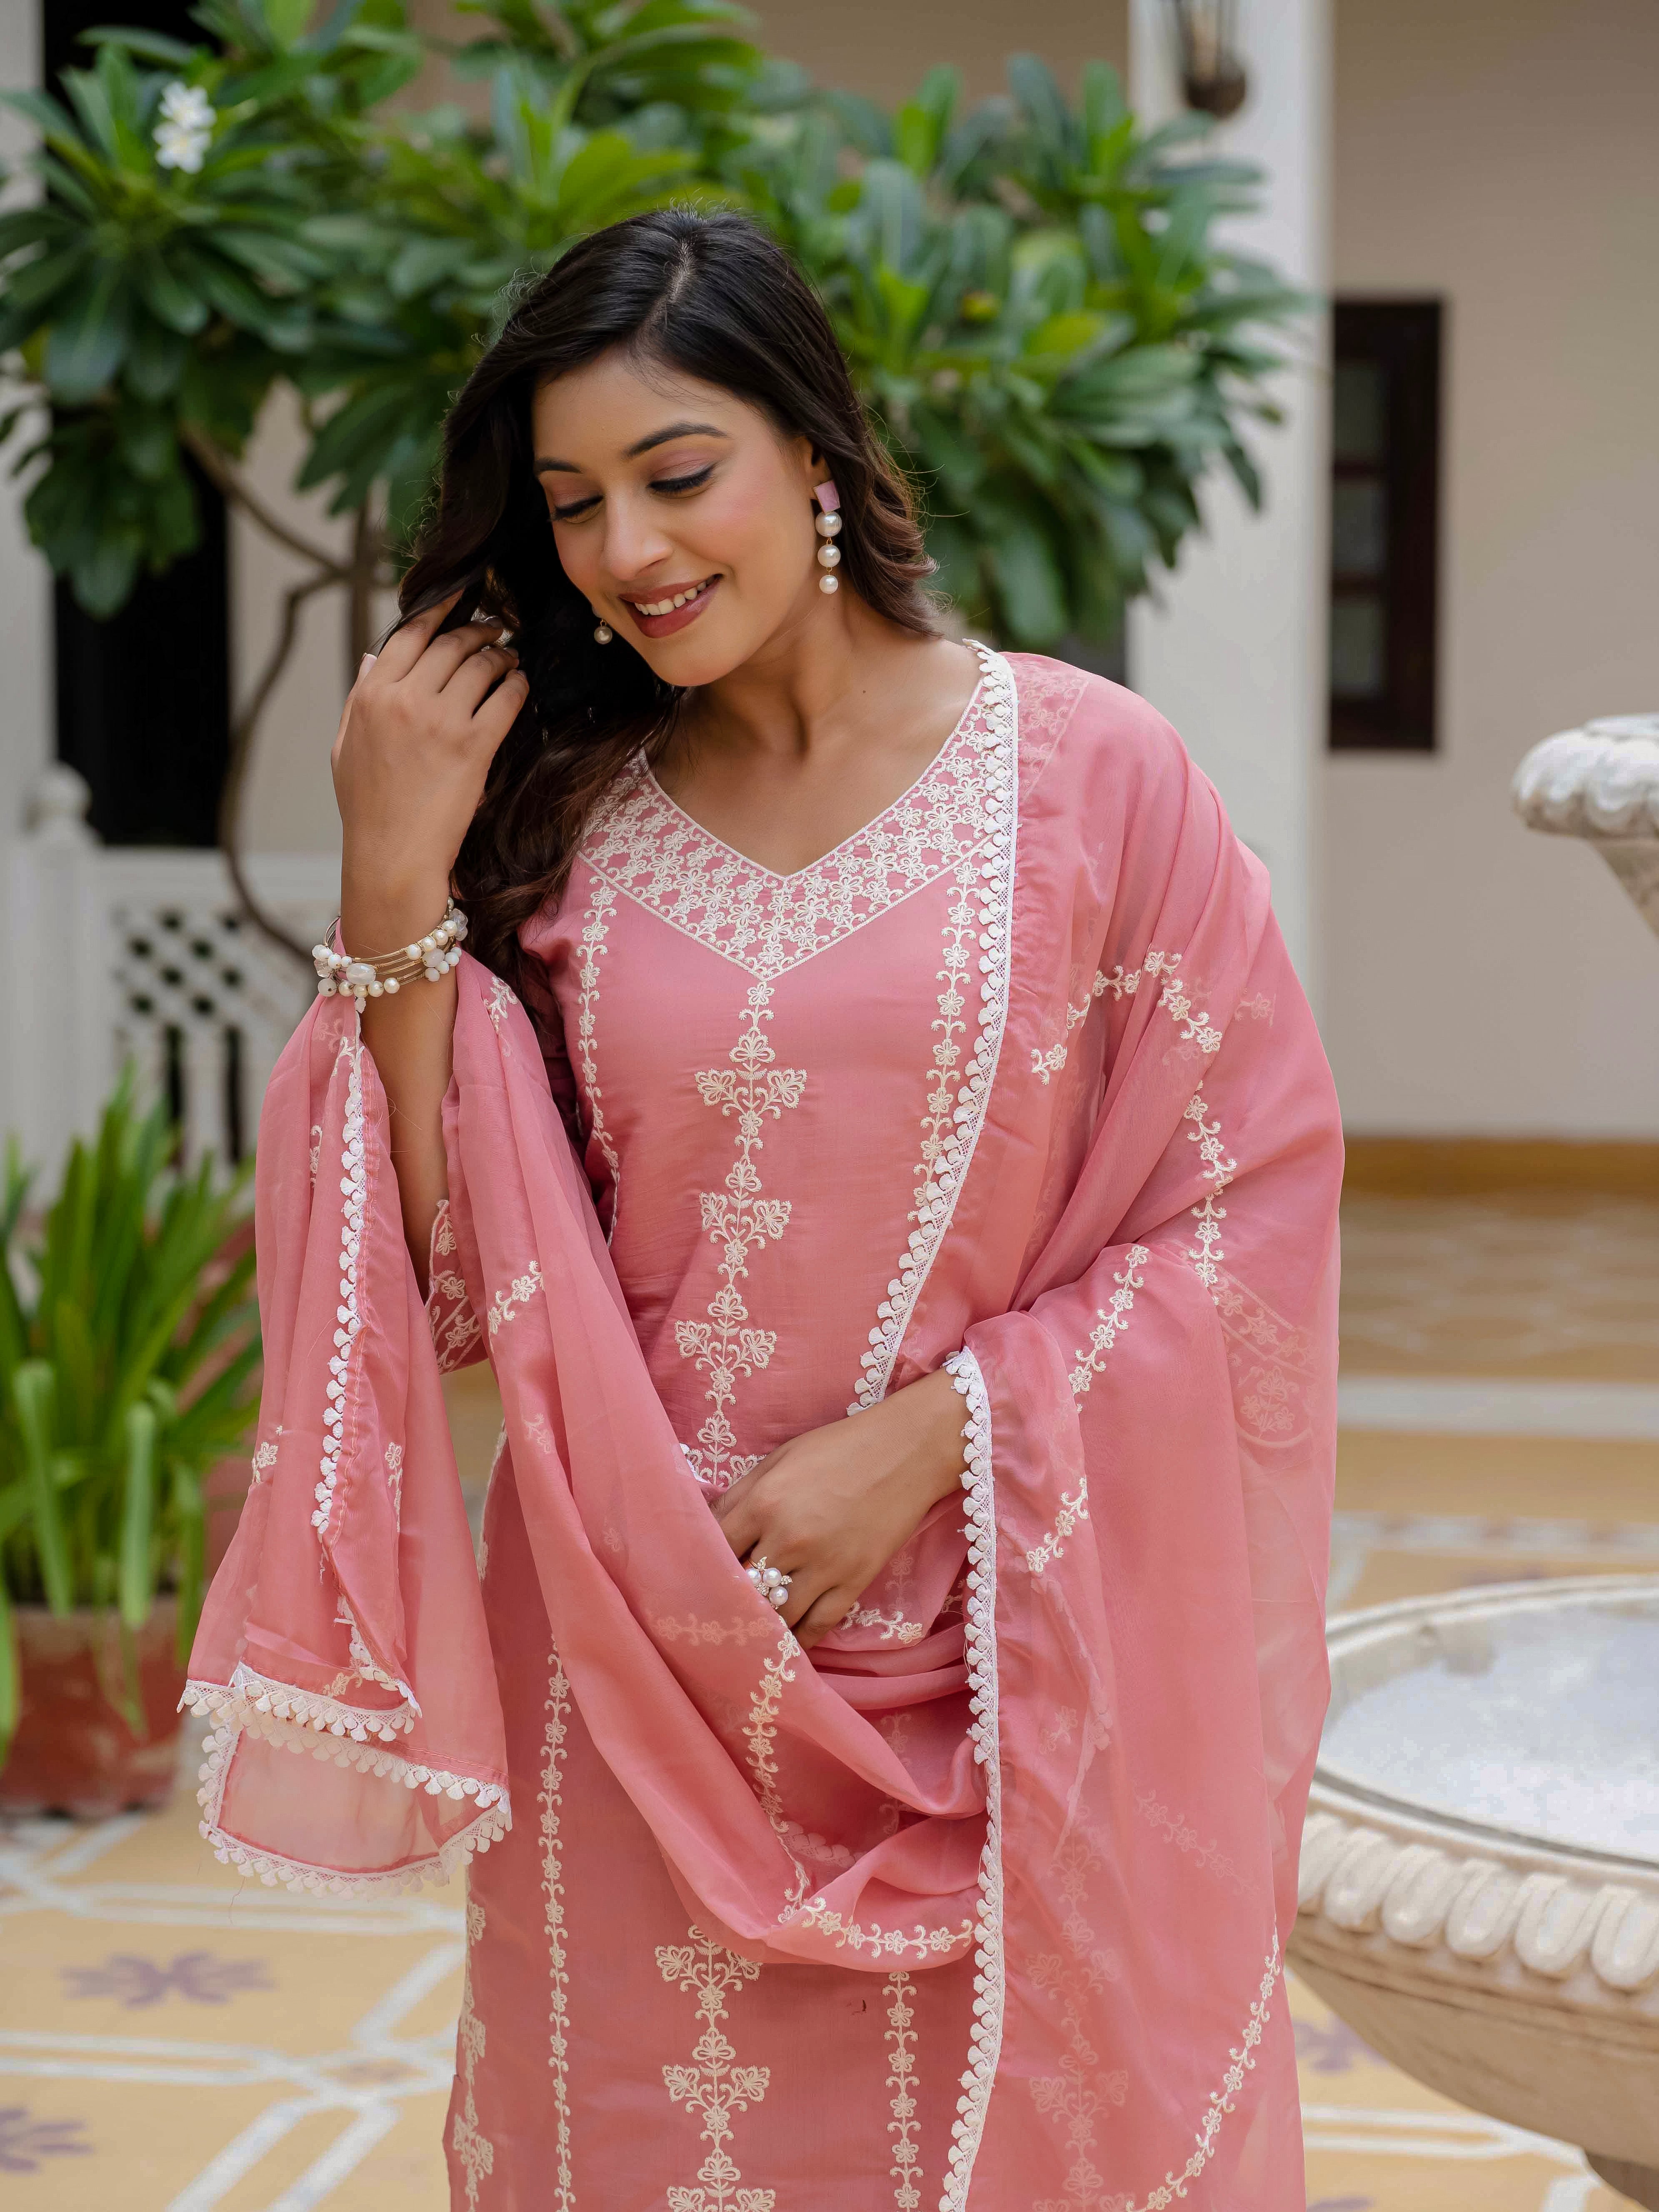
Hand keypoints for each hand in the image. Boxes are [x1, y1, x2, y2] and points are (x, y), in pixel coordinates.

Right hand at [333, 591, 527, 934]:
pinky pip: (505, 699)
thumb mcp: (346, 746)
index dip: (439, 611)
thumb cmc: (368, 806)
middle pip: (451, 643)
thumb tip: (374, 660)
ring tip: (509, 658)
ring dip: (501, 655)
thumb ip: (360, 698)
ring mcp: (442, 721)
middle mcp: (406, 699)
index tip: (458, 601)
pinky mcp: (475, 746)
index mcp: (373, 695)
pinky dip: (517, 686)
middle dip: (478, 631)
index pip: (410, 633)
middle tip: (495, 630)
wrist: (392, 854)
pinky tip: (519, 685)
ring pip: (482, 665)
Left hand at [711, 1369, 966, 1648]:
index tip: (691, 1578)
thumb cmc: (839, 1447)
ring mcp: (824, 1565)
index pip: (715, 1549)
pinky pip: (818, 1625)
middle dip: (726, 1600)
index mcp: (764, 1502)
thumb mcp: (780, 1458)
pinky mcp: (854, 1581)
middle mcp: (789, 1539)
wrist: (908, 1450)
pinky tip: (785, 1645)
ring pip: (778, 1614)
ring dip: (761, 1625)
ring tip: (745, 1634)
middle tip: (711, 1615)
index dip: (700, 1565)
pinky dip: (799, 1640)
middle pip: (742, 1588)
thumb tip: (704, 1526)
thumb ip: (740, 1494)